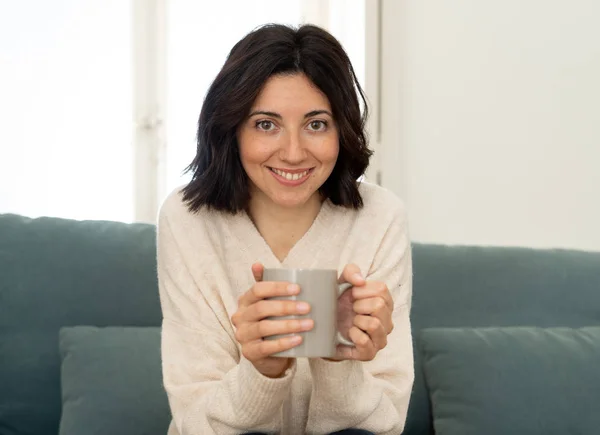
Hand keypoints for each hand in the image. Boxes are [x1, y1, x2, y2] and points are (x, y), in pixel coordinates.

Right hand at [231, 263, 313, 377]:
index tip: (298, 288)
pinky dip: (284, 343)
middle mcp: (240, 317)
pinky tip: (298, 339)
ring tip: (308, 324)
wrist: (268, 355)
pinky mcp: (249, 353)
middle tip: (307, 307)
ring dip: (288, 325)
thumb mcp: (268, 303)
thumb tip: (257, 264)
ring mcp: (243, 336)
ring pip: (264, 327)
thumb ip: (266, 284)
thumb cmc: (271, 322)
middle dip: (286, 306)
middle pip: (262, 308)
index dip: (277, 287)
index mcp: (245, 301)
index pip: (257, 289)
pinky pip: (266, 347)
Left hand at [331, 264, 393, 360]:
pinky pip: (365, 342)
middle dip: (358, 305)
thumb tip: (360, 281)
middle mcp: (388, 321)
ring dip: (357, 320)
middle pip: (379, 306)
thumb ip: (351, 272)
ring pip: (375, 324)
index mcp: (386, 302)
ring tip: (352, 322)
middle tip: (352, 310)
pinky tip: (349, 333)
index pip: (381, 289)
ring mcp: (381, 339)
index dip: (361, 291)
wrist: (325, 328)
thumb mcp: (342, 282)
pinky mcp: (370, 353)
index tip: (352, 296)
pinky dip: (354, 335)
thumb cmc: (339, 304)